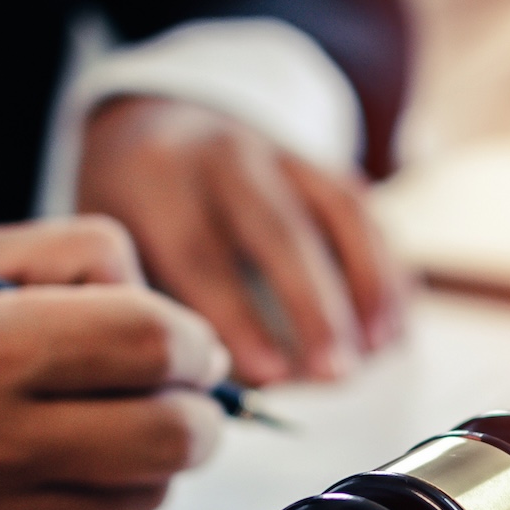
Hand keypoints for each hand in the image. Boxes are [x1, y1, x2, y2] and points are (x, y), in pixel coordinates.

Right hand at [0, 217, 229, 509]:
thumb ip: (69, 259)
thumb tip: (166, 303)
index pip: (153, 342)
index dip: (191, 336)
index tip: (181, 336)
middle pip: (178, 432)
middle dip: (196, 401)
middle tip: (170, 379)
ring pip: (154, 490)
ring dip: (156, 454)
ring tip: (100, 416)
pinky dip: (115, 498)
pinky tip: (68, 463)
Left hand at [76, 95, 407, 384]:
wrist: (150, 122)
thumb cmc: (132, 213)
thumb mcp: (117, 248)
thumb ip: (155, 307)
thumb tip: (208, 387)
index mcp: (159, 180)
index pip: (201, 253)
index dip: (239, 319)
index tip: (270, 376)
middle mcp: (224, 155)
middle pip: (280, 231)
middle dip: (315, 309)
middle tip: (337, 376)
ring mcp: (281, 152)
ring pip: (341, 212)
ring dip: (369, 286)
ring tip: (376, 351)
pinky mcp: (321, 163)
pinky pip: (366, 213)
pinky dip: (387, 270)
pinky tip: (392, 327)